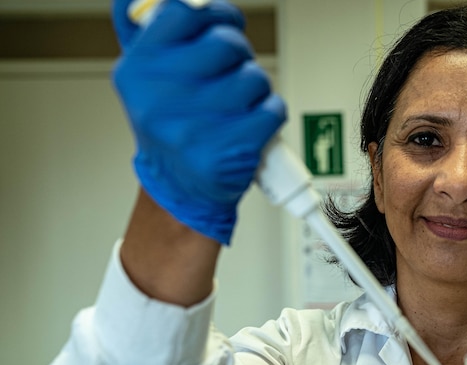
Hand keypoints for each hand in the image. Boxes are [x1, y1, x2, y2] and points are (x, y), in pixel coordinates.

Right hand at [111, 0, 285, 243]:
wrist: (181, 188)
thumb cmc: (171, 125)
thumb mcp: (145, 76)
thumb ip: (150, 30)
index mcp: (138, 69)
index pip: (185, 10)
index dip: (216, 13)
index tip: (224, 22)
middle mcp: (160, 97)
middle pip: (228, 44)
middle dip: (239, 55)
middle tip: (231, 73)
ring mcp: (195, 128)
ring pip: (254, 77)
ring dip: (256, 88)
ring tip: (236, 105)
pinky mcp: (229, 152)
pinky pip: (273, 109)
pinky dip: (270, 114)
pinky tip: (250, 125)